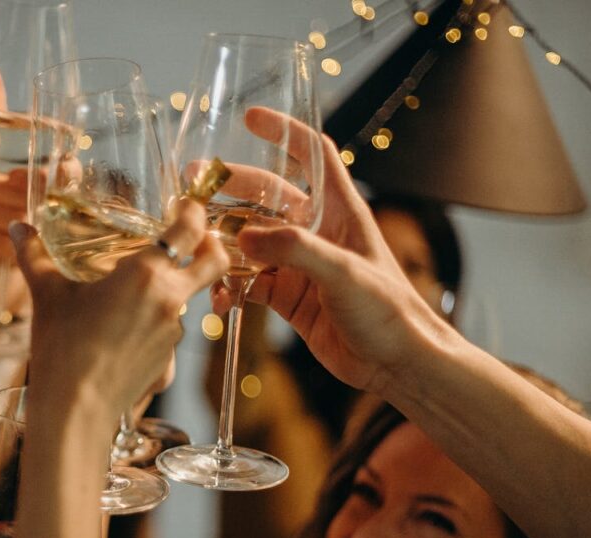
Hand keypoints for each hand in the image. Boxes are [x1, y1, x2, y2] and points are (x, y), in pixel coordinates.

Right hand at [15, 197, 228, 415]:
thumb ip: (34, 255)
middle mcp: (171, 299)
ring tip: (132, 295)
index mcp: (147, 273)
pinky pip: (170, 333)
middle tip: (192, 238)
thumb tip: (18, 228)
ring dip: (171, 290)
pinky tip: (123, 333)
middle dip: (210, 245)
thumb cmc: (62, 347)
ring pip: (188, 299)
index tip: (185, 204)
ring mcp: (175, 333)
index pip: (190, 228)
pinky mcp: (170, 361)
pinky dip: (154, 325)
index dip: (192, 210)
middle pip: (214, 262)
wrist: (75, 409)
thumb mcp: (47, 294)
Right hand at [220, 107, 450, 394]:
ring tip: (195, 244)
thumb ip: (294, 250)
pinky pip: (249, 283)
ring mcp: (300, 265)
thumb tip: (243, 239)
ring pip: (251, 241)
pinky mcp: (289, 296)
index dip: (284, 132)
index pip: (313, 155)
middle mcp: (318, 232)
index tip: (250, 119)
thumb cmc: (389, 311)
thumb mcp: (344, 273)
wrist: (397, 364)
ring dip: (223, 241)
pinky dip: (230, 287)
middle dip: (231, 188)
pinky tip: (218, 297)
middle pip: (266, 195)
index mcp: (340, 211)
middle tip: (194, 184)